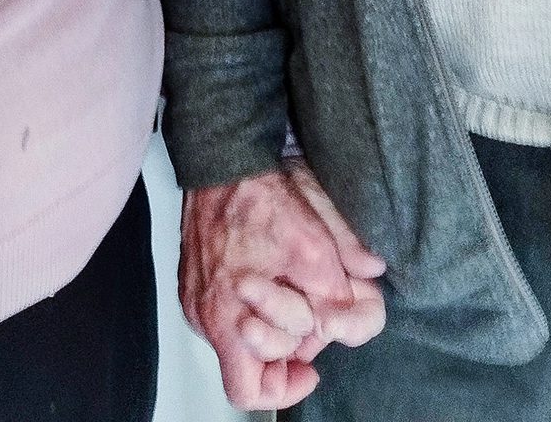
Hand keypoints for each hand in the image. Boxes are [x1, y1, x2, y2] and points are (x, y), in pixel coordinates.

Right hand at [180, 163, 385, 407]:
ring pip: (237, 338)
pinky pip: (224, 313)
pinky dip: (252, 306)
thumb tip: (357, 314)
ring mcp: (195, 297)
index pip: (248, 391)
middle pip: (248, 365)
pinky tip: (269, 276)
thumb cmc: (257, 198)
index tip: (308, 366)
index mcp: (226, 316)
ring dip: (269, 325)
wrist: (222, 158)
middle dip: (284, 348)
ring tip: (289, 291)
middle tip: (307, 320)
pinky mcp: (194, 279)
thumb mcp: (312, 245)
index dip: (283, 389)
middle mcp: (205, 314)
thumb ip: (336, 290)